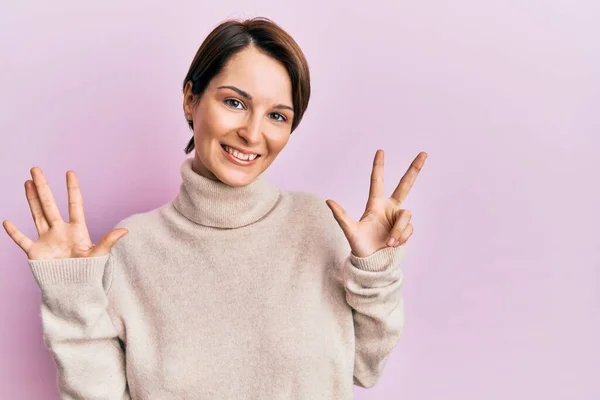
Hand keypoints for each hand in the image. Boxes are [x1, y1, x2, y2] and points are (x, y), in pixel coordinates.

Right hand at [3, 167, 127, 260]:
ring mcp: (47, 239)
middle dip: (43, 187)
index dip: (72, 189)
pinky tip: (7, 221)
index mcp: (77, 230)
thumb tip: (125, 231)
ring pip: (37, 215)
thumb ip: (108, 241)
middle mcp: (60, 231)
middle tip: (35, 169)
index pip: (75, 205)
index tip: (70, 172)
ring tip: (27, 182)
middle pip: (50, 204)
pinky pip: (22, 240)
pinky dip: (14, 233)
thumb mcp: (99, 255)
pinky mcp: (35, 252)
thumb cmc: (88, 272)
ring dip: (31, 199)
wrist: (74, 289)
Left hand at [326, 150, 426, 257]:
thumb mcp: (350, 231)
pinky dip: (401, 237)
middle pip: (405, 185)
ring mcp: (399, 219)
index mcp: (375, 204)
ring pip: (406, 216)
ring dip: (398, 230)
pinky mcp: (406, 230)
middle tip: (423, 154)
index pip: (377, 182)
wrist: (373, 264)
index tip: (380, 151)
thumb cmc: (360, 247)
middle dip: (414, 169)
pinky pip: (409, 229)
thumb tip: (328, 201)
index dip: (379, 166)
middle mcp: (389, 208)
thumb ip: (341, 216)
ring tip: (389, 242)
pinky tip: (393, 245)